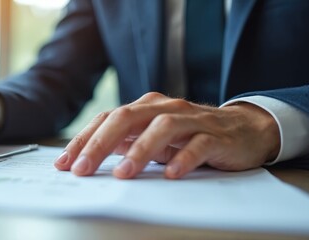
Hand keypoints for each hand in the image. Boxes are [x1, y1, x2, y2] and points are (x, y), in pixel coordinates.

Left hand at [54, 92, 280, 178]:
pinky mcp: (216, 135)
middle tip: (83, 169)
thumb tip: (87, 158)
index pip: (107, 119)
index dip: (83, 140)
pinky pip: (198, 144)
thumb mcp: (153, 138)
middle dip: (100, 144)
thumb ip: (125, 142)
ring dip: (140, 150)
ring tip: (123, 174)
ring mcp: (191, 120)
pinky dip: (183, 158)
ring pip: (162, 127)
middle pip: (127, 118)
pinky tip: (170, 175)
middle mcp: (165, 108)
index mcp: (145, 107)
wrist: (245, 130)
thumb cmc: (191, 135)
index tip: (64, 163)